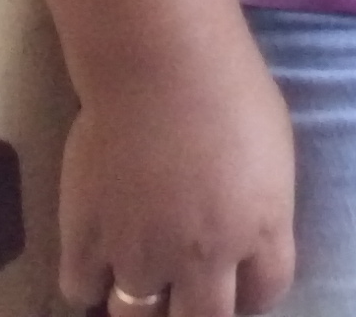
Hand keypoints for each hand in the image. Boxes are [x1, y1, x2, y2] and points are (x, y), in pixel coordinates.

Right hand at [59, 40, 294, 313]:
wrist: (160, 65)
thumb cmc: (231, 91)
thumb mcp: (273, 155)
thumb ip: (260, 208)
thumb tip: (245, 238)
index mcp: (261, 229)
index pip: (266, 295)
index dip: (253, 296)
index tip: (241, 288)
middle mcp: (204, 257)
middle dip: (198, 312)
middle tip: (189, 295)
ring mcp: (141, 254)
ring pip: (136, 315)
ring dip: (142, 301)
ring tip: (143, 278)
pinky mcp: (87, 241)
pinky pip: (81, 291)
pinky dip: (91, 282)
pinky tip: (99, 261)